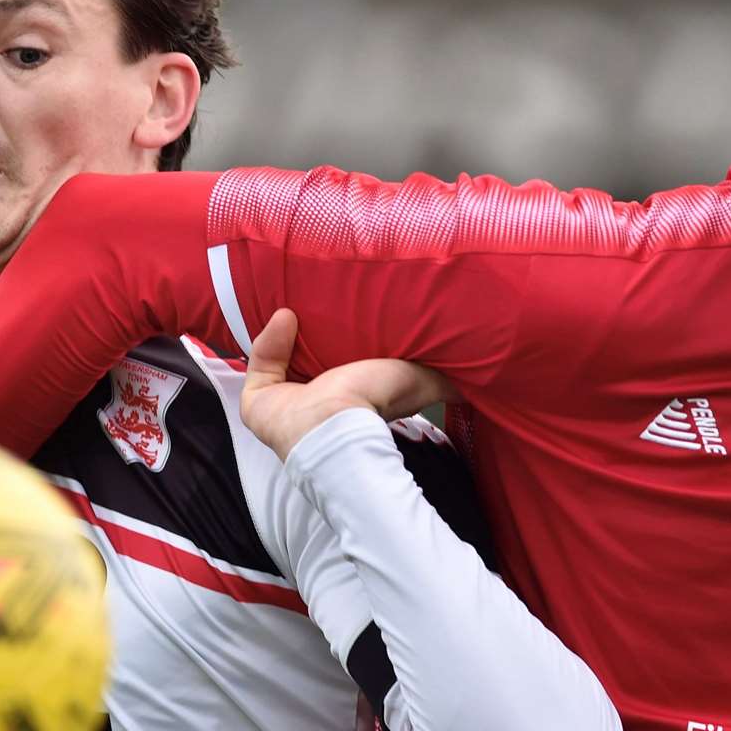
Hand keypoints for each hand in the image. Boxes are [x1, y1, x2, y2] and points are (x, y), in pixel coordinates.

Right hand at [240, 308, 451, 460]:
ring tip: (293, 302)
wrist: (333, 427)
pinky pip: (259, 367)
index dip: (345, 344)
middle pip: (307, 364)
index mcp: (350, 401)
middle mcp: (316, 403)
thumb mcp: (415, 382)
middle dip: (310, 336)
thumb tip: (471, 381)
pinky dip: (268, 341)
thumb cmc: (373, 405)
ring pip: (278, 366)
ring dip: (285, 336)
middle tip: (315, 303)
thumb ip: (440, 379)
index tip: (351, 314)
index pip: (344, 370)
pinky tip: (284, 316)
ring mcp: (284, 405)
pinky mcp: (259, 403)